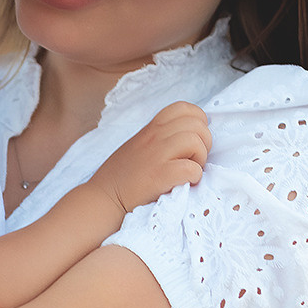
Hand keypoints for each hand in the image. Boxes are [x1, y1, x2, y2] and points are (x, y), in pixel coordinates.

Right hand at [91, 102, 211, 214]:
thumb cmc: (123, 176)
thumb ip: (161, 136)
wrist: (104, 199)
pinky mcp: (159, 176)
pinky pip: (191, 168)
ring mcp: (157, 155)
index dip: (198, 122)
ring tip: (188, 171)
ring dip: (200, 159)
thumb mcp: (140, 145)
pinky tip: (184, 183)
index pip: (185, 108)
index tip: (193, 140)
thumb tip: (191, 136)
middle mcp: (154, 136)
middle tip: (193, 160)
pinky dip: (194, 177)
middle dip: (204, 143)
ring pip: (196, 142)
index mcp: (151, 128)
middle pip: (197, 124)